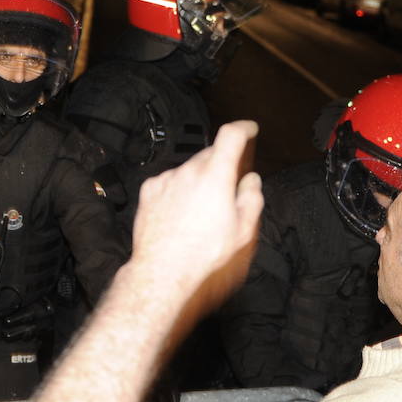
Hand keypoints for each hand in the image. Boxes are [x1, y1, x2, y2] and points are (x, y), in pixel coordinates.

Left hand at [130, 120, 263, 319]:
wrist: (163, 272)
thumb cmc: (204, 255)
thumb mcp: (242, 231)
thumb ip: (251, 198)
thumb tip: (251, 181)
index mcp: (215, 176)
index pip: (231, 136)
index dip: (244, 129)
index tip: (249, 130)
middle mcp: (189, 171)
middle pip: (209, 154)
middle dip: (221, 165)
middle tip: (226, 189)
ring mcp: (166, 179)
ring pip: (188, 170)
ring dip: (198, 180)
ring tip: (200, 212)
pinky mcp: (149, 190)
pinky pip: (169, 181)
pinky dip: (178, 189)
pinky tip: (180, 214)